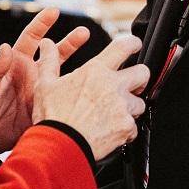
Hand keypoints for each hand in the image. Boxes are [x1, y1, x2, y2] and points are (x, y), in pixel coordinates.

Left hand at [0, 9, 89, 153]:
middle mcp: (30, 75)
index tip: (54, 11)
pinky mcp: (44, 109)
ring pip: (62, 74)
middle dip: (70, 42)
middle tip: (84, 32)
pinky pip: (62, 98)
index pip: (31, 38)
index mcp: (15, 64)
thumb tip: (5, 48)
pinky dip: (75, 92)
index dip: (42, 24)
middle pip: (54, 54)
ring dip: (78, 66)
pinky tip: (87, 88)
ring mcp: (39, 92)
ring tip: (95, 61)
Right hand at [33, 33, 147, 160]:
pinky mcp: (126, 127)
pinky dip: (125, 130)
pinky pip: (134, 127)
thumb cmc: (52, 116)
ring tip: (114, 114)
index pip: (123, 46)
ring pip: (140, 102)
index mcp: (96, 71)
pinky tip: (110, 131)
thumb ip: (49, 62)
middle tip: (129, 85)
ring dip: (131, 107)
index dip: (133, 43)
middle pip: (143, 73)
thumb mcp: (45, 84)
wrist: (60, 146)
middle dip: (138, 78)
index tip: (134, 45)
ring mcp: (122, 107)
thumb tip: (47, 45)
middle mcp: (113, 86)